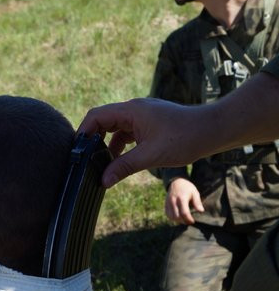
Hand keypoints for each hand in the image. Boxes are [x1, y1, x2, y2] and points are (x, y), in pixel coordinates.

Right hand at [79, 98, 207, 187]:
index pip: (96, 116)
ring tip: (100, 164)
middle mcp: (134, 109)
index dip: (83, 132)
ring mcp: (142, 115)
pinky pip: (127, 132)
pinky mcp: (149, 123)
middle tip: (84, 160)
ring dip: (106, 144)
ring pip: (114, 128)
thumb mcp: (151, 156)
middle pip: (102, 121)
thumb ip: (124, 166)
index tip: (76, 151)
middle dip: (92, 140)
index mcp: (131, 111)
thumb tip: (103, 180)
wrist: (214, 130)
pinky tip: (119, 161)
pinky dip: (120, 145)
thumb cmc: (185, 138)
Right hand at [165, 178, 203, 223]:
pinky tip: (178, 217)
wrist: (176, 182)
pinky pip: (167, 214)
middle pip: (176, 217)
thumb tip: (201, 211)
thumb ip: (197, 202)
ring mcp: (168, 203)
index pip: (184, 213)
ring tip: (184, 219)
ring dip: (178, 220)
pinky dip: (172, 218)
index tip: (193, 221)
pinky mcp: (165, 204)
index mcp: (182, 199)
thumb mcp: (195, 193)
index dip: (188, 219)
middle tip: (188, 221)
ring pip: (171, 217)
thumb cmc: (187, 188)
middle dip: (183, 221)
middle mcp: (173, 202)